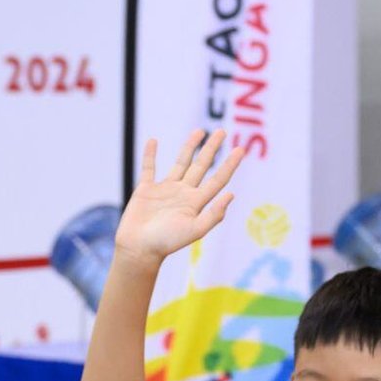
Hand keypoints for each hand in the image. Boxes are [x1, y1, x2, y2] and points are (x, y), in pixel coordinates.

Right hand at [113, 131, 243, 264]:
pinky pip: (149, 168)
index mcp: (197, 203)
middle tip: (221, 131)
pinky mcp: (146, 190)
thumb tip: (232, 194)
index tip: (240, 149)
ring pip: (180, 163)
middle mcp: (184, 194)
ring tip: (199, 131)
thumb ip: (213, 214)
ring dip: (189, 147)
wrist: (139, 249)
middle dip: (211, 149)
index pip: (218, 180)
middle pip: (201, 166)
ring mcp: (165, 190)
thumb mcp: (195, 230)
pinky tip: (153, 141)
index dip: (230, 165)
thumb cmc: (167, 242)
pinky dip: (150, 154)